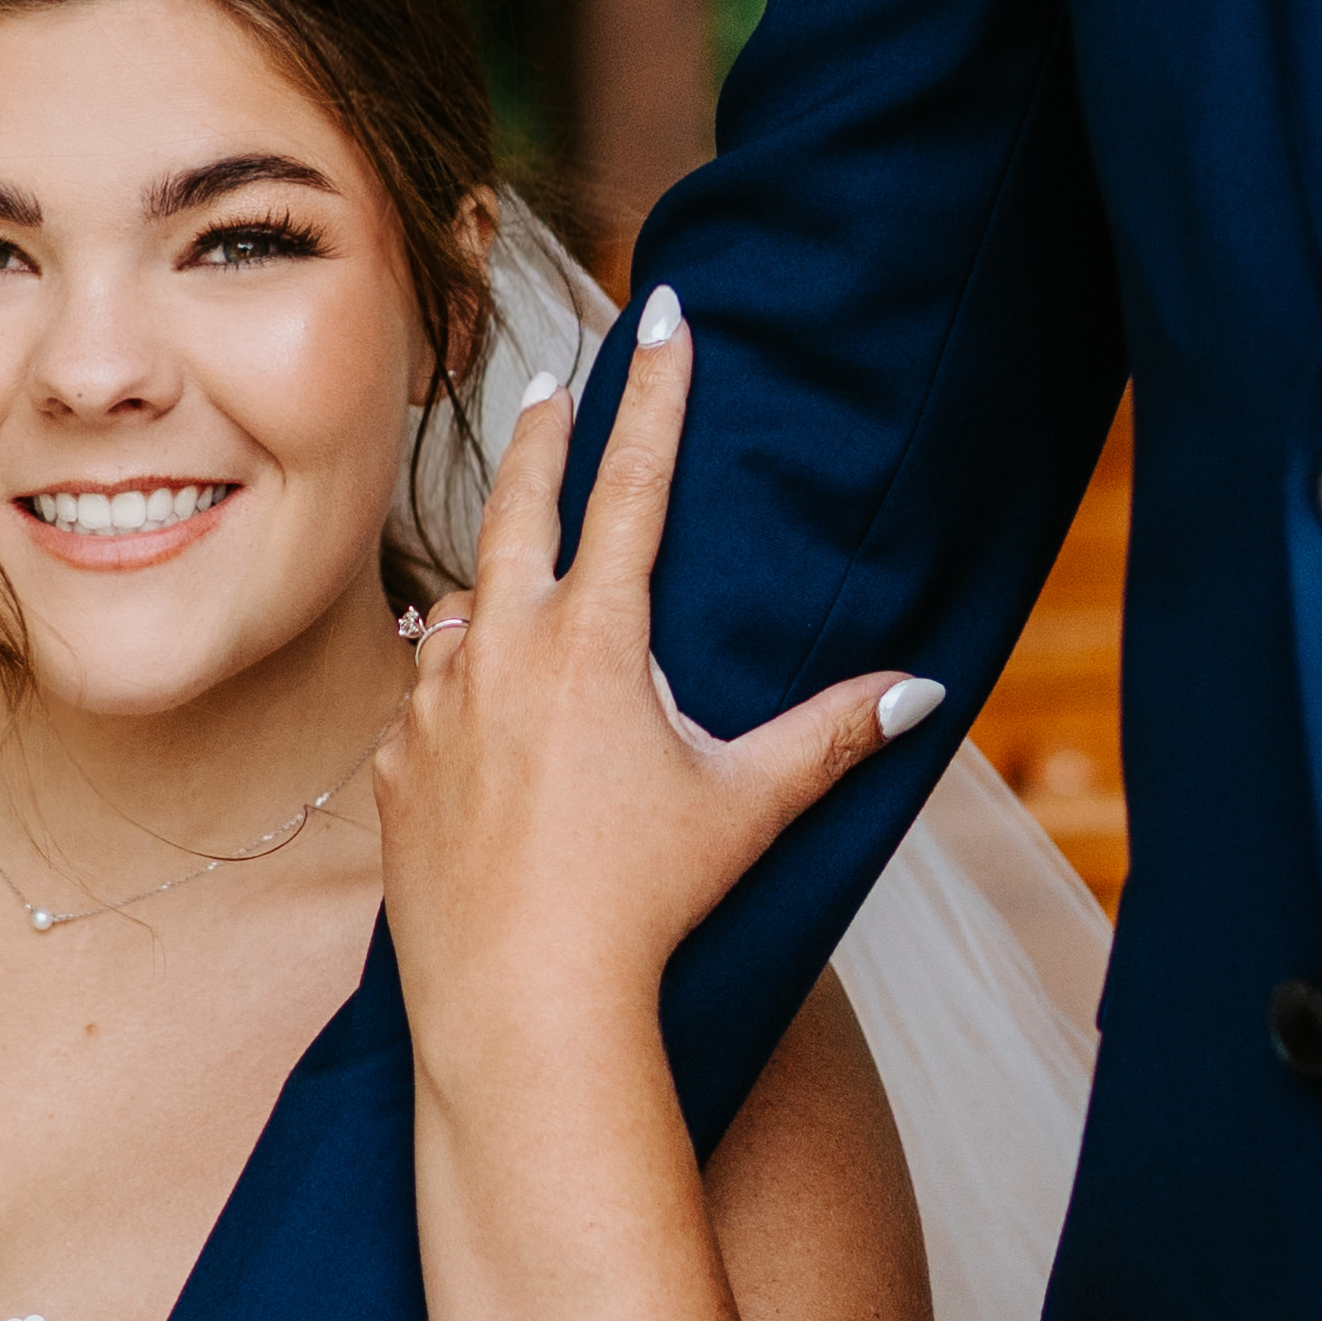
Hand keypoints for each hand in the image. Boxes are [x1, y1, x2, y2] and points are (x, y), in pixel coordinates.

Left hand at [372, 289, 936, 1066]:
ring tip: (516, 585)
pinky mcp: (394, 765)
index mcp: (594, 640)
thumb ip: (834, 736)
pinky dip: (450, 690)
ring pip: (460, 610)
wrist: (521, 1005)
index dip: (654, 395)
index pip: (633, 485)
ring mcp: (434, 705)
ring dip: (492, 587)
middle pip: (522, 507)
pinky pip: (423, 701)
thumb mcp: (748, 808)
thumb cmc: (647, 904)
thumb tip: (927, 689)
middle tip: (557, 377)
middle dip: (547, 434)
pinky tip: (469, 712)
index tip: (660, 316)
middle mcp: (501, 649)